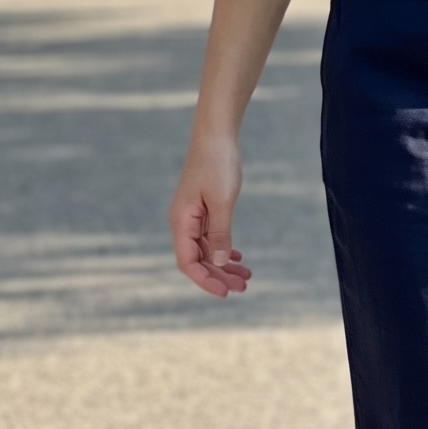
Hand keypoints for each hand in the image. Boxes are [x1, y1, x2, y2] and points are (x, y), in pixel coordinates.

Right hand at [169, 128, 251, 298]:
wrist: (215, 136)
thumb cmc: (217, 165)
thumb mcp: (222, 202)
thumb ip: (221, 233)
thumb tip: (220, 262)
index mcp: (181, 222)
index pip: (188, 262)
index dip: (205, 280)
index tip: (226, 292)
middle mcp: (182, 222)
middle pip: (197, 259)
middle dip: (219, 276)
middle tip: (244, 287)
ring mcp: (191, 216)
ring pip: (206, 249)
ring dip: (224, 264)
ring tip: (246, 276)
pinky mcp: (202, 209)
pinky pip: (210, 237)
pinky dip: (223, 248)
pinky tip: (237, 256)